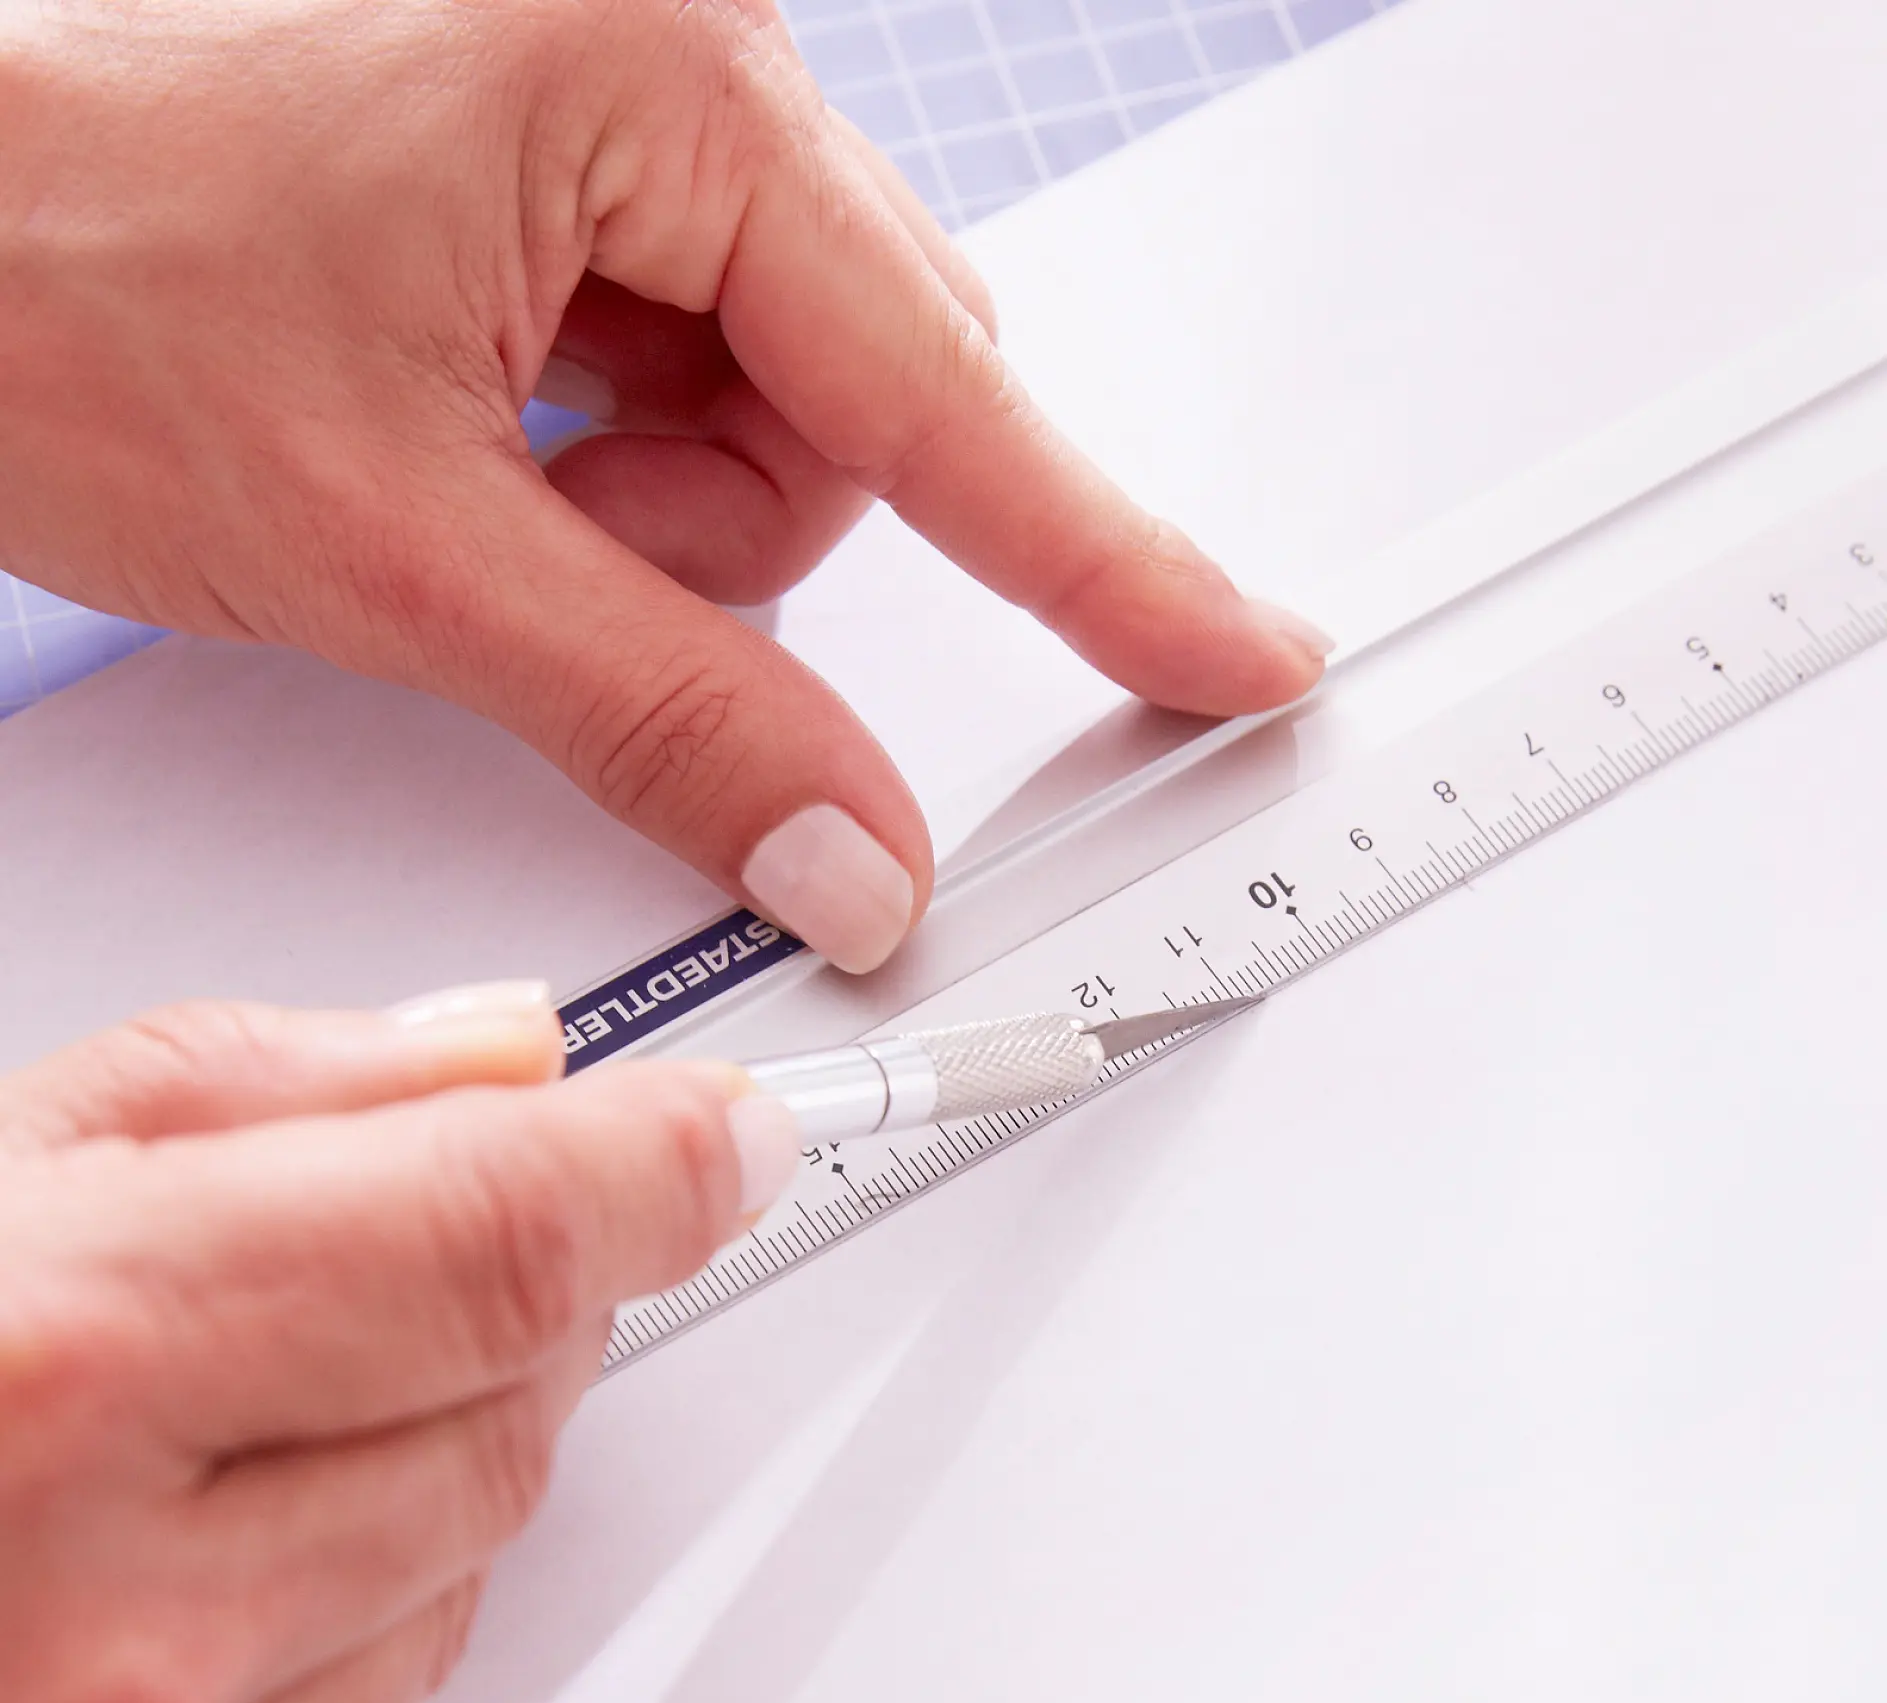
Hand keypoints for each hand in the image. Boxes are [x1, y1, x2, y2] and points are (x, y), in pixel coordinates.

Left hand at [0, 0, 1329, 974]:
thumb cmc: (57, 269)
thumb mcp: (395, 550)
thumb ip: (666, 715)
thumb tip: (854, 852)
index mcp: (654, 66)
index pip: (941, 390)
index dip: (1102, 559)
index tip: (1240, 655)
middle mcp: (671, 50)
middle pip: (870, 402)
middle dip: (732, 537)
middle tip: (558, 557)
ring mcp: (625, 104)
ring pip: (787, 414)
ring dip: (660, 515)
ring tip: (473, 483)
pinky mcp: (576, 165)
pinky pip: (701, 373)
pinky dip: (615, 464)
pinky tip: (478, 434)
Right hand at [0, 985, 799, 1702]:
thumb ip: (248, 1097)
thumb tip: (505, 1072)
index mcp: (39, 1369)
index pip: (501, 1241)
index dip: (656, 1166)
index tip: (723, 1135)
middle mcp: (86, 1631)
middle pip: (510, 1413)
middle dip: (506, 1303)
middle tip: (399, 1245)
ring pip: (460, 1574)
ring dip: (410, 1461)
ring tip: (210, 1411)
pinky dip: (323, 1617)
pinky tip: (156, 1567)